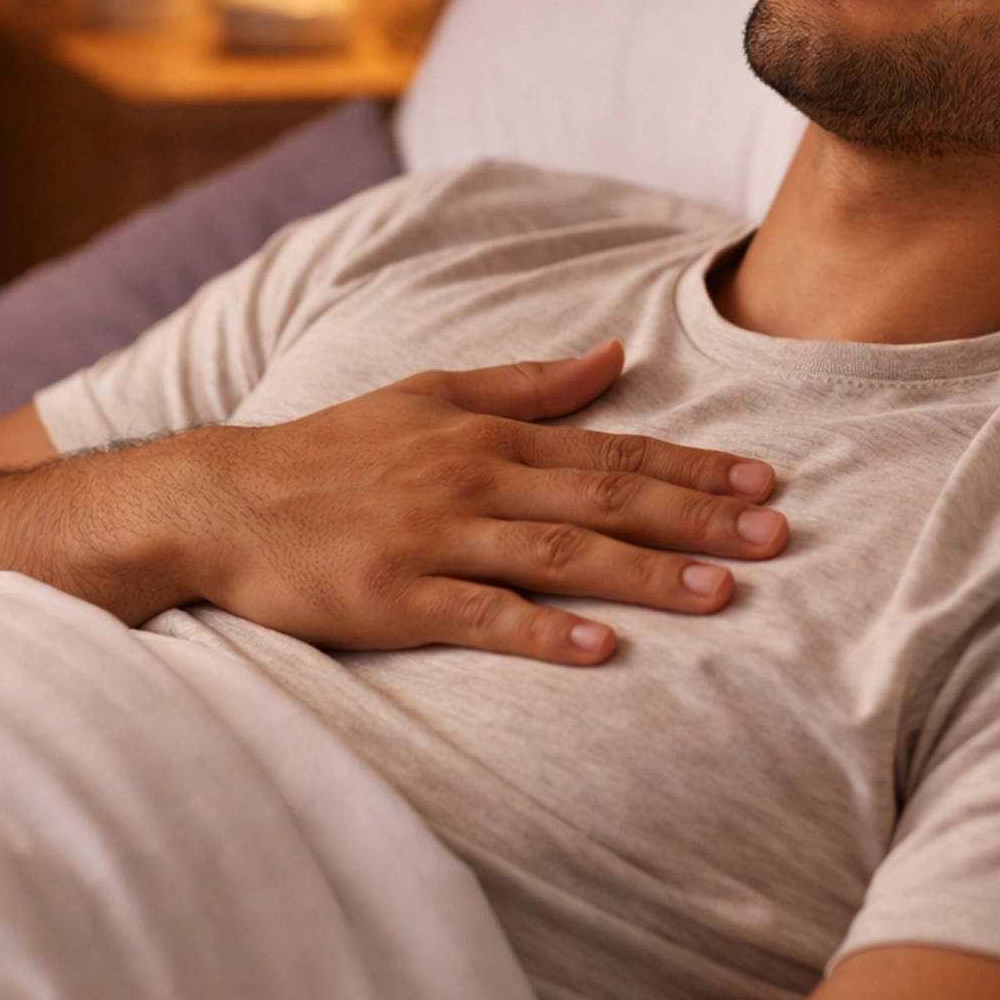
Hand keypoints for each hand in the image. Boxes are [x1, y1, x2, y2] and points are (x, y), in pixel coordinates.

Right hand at [0, 341, 786, 662]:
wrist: (224, 501)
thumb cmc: (336, 451)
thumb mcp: (431, 394)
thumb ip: (530, 382)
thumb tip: (618, 351)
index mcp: (489, 435)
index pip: (613, 450)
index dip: (693, 469)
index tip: (765, 484)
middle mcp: (473, 480)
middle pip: (605, 499)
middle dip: (696, 520)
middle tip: (775, 539)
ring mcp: (436, 540)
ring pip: (559, 556)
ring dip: (644, 575)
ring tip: (718, 596)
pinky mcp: (395, 598)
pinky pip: (481, 616)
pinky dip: (543, 632)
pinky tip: (601, 648)